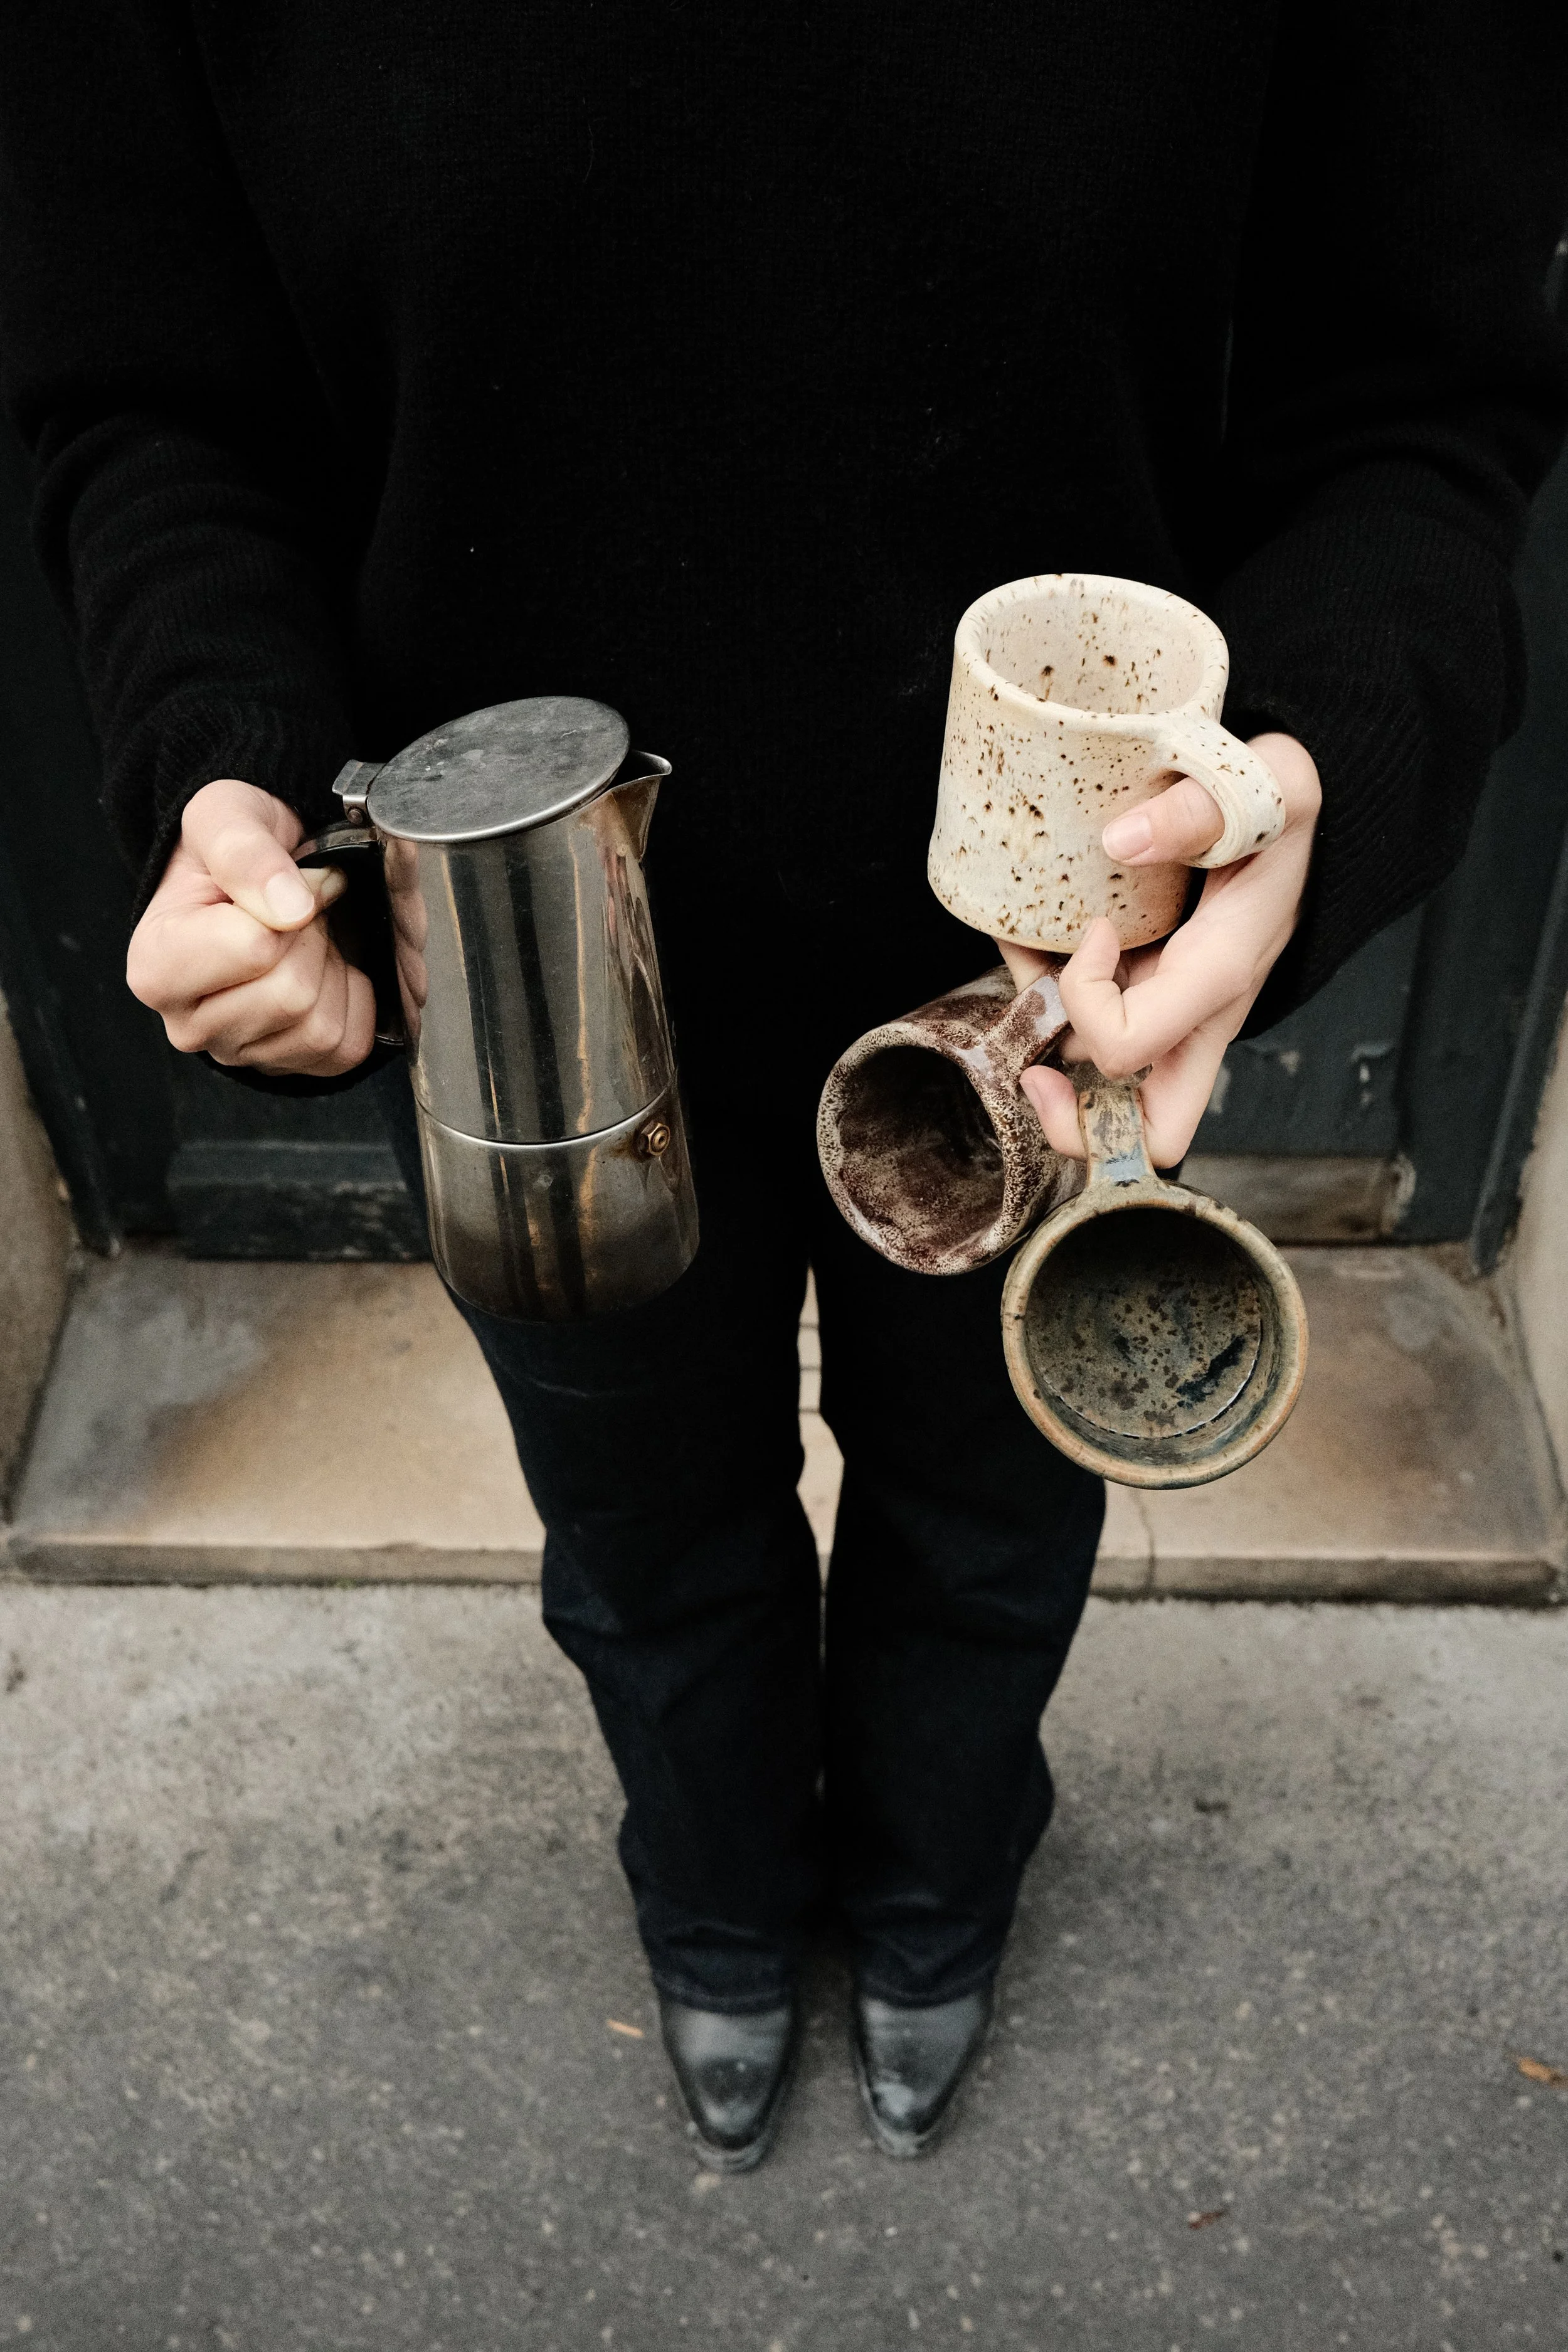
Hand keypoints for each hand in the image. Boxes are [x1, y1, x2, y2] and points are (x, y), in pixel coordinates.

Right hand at [126, 778, 376, 1075]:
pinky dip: (352, 1002)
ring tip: (306, 938)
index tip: (288, 879)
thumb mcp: (224, 817)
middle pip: (291, 995)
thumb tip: (290, 908)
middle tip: (299, 910)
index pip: (255, 949)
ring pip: (320, 1027)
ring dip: (332, 969)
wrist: (253, 877)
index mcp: (156, 966)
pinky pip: (347, 1047)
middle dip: (313, 939)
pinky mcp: (287, 1067)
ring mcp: (237, 1052)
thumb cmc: (230, 851)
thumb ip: (245, 853)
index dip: (292, 902)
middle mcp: (187, 1023)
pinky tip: (324, 970)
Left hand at [1000, 732, 1319, 1166]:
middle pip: (1144, 1135)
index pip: (1127, 1046)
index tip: (1094, 930)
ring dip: (1046, 1041)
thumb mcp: (1274, 784)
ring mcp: (1171, 1018)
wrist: (1305, 817)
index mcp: (1218, 979)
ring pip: (1101, 1086)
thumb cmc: (1288, 808)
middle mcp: (1194, 1018)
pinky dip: (1051, 1003)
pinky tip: (1038, 941)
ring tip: (1028, 954)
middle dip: (1072, 1125)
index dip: (1084, 999)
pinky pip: (1091, 1035)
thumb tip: (1121, 840)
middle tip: (1032, 1068)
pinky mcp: (1152, 999)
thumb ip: (1204, 808)